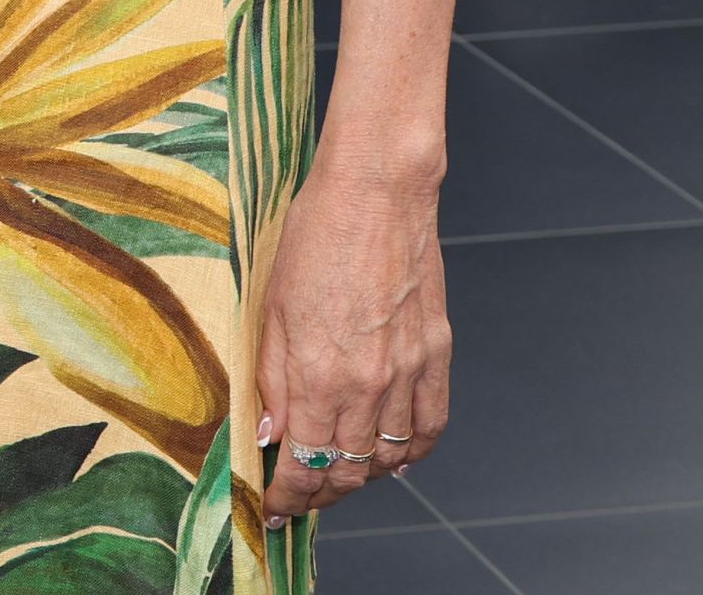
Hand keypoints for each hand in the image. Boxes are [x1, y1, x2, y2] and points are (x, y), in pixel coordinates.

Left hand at [255, 165, 449, 520]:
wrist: (377, 193)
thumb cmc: (315, 236)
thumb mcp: (270, 306)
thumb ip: (269, 378)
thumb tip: (266, 435)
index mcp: (316, 374)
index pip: (302, 463)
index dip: (285, 497)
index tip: (272, 508)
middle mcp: (366, 384)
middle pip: (345, 471)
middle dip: (317, 494)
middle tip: (298, 497)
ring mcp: (407, 373)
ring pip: (387, 459)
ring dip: (360, 478)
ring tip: (337, 477)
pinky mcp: (436, 356)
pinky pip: (428, 428)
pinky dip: (410, 454)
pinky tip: (391, 456)